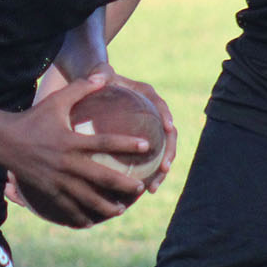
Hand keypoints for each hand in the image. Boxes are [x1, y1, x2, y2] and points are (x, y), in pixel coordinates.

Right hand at [0, 74, 151, 227]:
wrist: (2, 140)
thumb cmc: (32, 118)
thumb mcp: (56, 101)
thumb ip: (80, 88)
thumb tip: (103, 74)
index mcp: (71, 141)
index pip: (104, 143)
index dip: (126, 145)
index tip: (146, 146)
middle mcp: (66, 163)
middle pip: (101, 177)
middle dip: (123, 185)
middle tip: (139, 187)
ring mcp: (56, 180)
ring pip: (86, 198)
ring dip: (105, 206)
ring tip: (120, 211)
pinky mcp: (47, 190)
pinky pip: (66, 207)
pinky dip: (79, 216)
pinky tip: (91, 222)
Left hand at [99, 68, 177, 191]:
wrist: (97, 88)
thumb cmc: (98, 80)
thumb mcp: (99, 74)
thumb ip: (100, 74)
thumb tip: (99, 77)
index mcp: (147, 96)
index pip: (160, 106)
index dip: (167, 117)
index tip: (169, 128)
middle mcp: (152, 113)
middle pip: (168, 135)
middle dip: (168, 153)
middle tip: (164, 169)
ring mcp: (149, 130)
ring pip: (160, 153)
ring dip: (159, 172)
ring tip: (152, 188)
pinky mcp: (141, 143)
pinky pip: (146, 162)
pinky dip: (143, 176)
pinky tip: (134, 193)